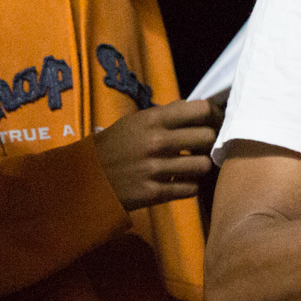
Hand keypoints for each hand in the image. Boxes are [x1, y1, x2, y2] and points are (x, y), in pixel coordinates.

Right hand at [96, 98, 222, 210]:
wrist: (88, 177)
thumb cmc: (116, 145)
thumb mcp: (135, 121)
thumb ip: (166, 114)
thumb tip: (198, 108)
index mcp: (152, 120)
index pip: (199, 109)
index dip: (213, 114)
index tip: (213, 121)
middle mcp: (156, 141)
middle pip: (207, 137)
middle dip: (208, 142)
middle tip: (202, 147)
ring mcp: (155, 168)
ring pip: (202, 165)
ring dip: (199, 166)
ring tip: (190, 166)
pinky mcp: (154, 192)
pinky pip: (190, 189)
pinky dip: (189, 186)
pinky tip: (180, 181)